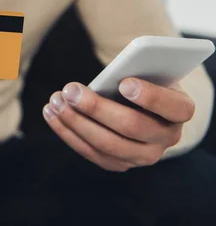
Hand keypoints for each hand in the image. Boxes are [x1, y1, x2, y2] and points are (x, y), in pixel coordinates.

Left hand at [43, 78, 194, 171]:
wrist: (141, 104)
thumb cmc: (142, 78)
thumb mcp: (145, 69)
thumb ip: (134, 69)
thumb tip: (108, 76)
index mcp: (180, 110)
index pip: (173, 107)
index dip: (150, 96)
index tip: (124, 82)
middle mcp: (167, 138)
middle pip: (132, 127)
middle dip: (96, 108)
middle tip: (69, 90)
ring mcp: (143, 155)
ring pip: (107, 144)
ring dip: (76, 122)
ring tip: (55, 101)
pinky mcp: (119, 163)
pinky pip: (90, 152)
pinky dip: (67, 133)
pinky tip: (51, 113)